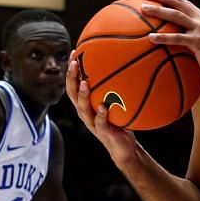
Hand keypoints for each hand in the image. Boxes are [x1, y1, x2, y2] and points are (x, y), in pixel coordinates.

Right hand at [66, 53, 140, 169]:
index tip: (74, 52)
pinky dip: (100, 115)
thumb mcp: (116, 103)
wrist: (123, 148)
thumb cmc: (119, 122)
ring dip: (83, 96)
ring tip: (85, 83)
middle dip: (71, 78)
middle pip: (73, 94)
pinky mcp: (103, 133)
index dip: (72, 70)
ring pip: (83, 108)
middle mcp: (85, 112)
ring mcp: (93, 123)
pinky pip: (100, 123)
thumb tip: (128, 65)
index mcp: (86, 104)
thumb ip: (117, 88)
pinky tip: (102, 107)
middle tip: (74, 63)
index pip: (75, 84)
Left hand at [139, 0, 199, 88]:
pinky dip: (163, 37)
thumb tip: (178, 45)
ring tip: (143, 10)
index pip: (184, 3)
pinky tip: (150, 38)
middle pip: (178, 3)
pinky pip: (177, 38)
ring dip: (158, 11)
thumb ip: (194, 39)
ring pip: (175, 16)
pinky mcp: (198, 42)